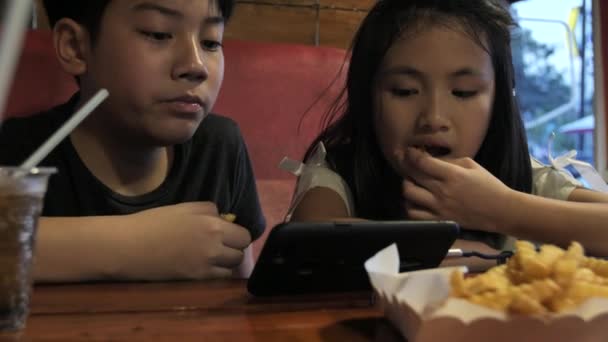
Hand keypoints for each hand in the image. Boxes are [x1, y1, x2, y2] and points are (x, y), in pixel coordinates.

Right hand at [123, 202, 250, 279]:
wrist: (128, 246)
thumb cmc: (152, 223)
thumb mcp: (184, 208)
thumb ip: (208, 211)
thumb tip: (226, 219)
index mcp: (211, 224)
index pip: (244, 234)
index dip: (237, 234)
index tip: (228, 234)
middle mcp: (214, 244)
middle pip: (241, 250)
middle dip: (234, 247)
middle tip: (221, 246)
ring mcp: (206, 264)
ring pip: (233, 265)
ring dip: (227, 261)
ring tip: (213, 257)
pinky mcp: (196, 279)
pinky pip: (221, 278)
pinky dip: (218, 273)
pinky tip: (205, 267)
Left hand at [400, 147, 514, 231]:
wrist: (501, 211)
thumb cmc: (488, 185)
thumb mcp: (471, 165)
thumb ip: (449, 161)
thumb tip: (430, 158)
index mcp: (452, 175)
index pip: (422, 162)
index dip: (411, 155)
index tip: (408, 151)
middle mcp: (442, 191)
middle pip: (412, 176)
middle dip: (404, 165)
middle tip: (404, 161)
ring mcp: (439, 208)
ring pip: (409, 195)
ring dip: (406, 185)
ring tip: (411, 181)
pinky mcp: (439, 220)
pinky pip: (414, 214)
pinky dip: (409, 205)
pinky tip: (414, 200)